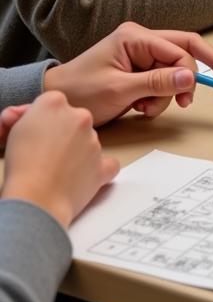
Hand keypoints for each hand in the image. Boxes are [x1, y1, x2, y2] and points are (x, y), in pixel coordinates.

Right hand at [1, 92, 118, 227]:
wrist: (36, 198)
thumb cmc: (21, 167)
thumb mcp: (15, 131)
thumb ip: (24, 116)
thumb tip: (24, 113)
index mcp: (55, 103)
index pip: (52, 103)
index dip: (42, 119)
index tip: (33, 132)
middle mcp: (80, 116)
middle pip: (73, 120)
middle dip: (61, 133)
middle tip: (43, 152)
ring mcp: (94, 140)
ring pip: (88, 140)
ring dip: (76, 151)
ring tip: (54, 170)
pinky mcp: (101, 164)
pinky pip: (109, 164)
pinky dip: (99, 169)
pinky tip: (88, 174)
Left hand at [43, 23, 212, 125]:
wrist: (56, 102)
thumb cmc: (80, 92)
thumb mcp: (120, 90)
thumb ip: (157, 82)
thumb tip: (191, 76)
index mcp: (136, 37)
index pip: (181, 49)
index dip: (199, 68)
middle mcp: (142, 40)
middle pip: (184, 53)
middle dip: (188, 79)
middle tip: (187, 103)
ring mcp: (140, 54)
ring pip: (174, 70)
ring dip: (167, 94)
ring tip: (146, 110)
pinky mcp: (138, 68)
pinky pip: (162, 79)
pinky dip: (159, 96)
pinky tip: (141, 107)